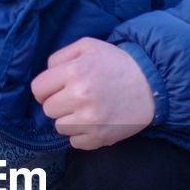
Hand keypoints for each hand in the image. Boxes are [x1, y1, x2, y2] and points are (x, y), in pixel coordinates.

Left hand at [30, 37, 154, 150]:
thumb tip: (45, 75)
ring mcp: (90, 120)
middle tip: (77, 97)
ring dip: (69, 120)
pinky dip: (82, 135)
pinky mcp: (100, 137)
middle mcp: (80, 97)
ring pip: (59, 127)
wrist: (152, 84)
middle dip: (59, 103)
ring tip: (87, 110)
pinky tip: (95, 122)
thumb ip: (60, 56)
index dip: (46, 89)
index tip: (57, 88)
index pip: (38, 89)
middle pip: (48, 109)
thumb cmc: (117, 63)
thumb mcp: (88, 46)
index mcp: (74, 72)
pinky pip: (74, 142)